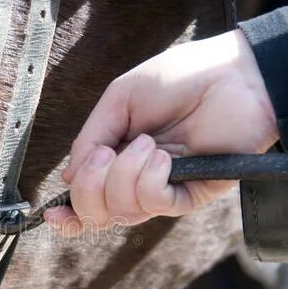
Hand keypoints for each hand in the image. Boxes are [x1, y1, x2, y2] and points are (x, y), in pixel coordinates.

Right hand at [46, 29, 278, 233]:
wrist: (236, 75)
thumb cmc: (180, 78)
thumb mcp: (120, 100)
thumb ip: (90, 138)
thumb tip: (67, 178)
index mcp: (116, 157)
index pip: (87, 198)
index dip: (68, 213)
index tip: (52, 212)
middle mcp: (135, 179)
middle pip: (96, 213)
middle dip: (90, 189)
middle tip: (106, 154)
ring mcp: (163, 189)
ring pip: (122, 211)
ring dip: (123, 176)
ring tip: (148, 144)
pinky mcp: (190, 194)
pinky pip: (155, 204)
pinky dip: (149, 180)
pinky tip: (162, 157)